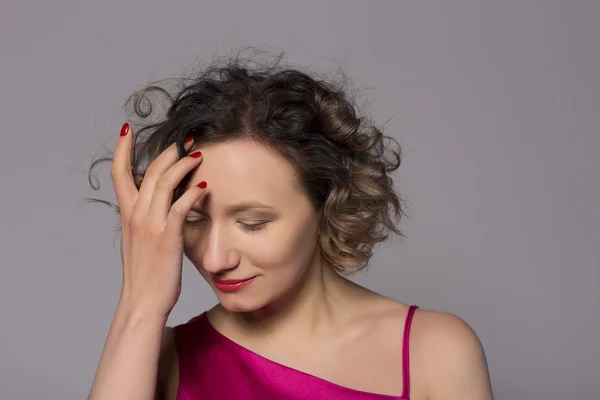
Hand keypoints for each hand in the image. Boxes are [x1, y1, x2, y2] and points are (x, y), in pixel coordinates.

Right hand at [111, 123, 205, 317]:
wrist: (143, 302)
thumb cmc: (145, 274)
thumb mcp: (139, 241)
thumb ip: (145, 220)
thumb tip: (158, 206)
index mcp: (128, 215)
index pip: (119, 174)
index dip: (121, 150)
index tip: (126, 129)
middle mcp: (137, 215)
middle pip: (149, 171)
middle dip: (167, 151)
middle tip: (185, 137)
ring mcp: (151, 225)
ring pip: (164, 183)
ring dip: (182, 165)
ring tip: (198, 154)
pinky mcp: (168, 237)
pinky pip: (180, 208)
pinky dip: (192, 194)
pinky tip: (204, 187)